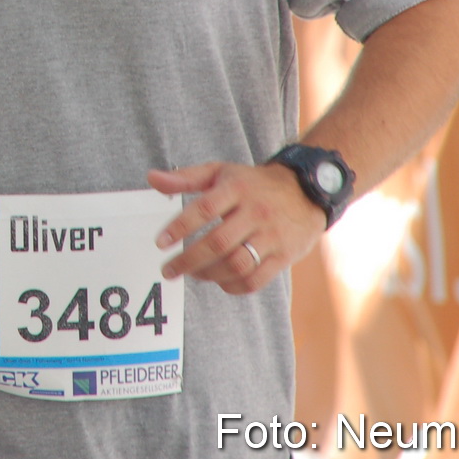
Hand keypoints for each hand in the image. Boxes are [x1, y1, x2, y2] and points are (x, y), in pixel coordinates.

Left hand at [147, 162, 324, 294]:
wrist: (307, 191)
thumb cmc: (253, 183)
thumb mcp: (221, 172)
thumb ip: (185, 178)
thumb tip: (152, 179)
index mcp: (237, 189)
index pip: (204, 209)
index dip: (180, 227)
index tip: (160, 242)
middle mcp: (255, 212)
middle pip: (218, 243)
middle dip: (188, 260)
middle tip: (168, 269)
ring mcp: (271, 236)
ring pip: (237, 264)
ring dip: (209, 274)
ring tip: (192, 274)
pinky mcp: (283, 256)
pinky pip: (255, 279)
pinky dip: (232, 286)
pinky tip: (219, 281)